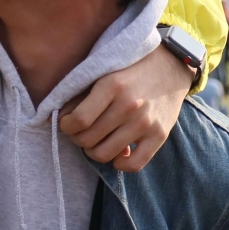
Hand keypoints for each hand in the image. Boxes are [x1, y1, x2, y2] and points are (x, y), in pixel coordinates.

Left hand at [58, 44, 194, 172]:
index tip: (68, 123)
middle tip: (82, 131)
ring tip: (97, 140)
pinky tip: (118, 152)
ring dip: (94, 151)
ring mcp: (145, 122)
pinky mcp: (159, 135)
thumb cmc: (131, 66)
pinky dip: (120, 163)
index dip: (66, 126)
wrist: (172, 64)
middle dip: (78, 138)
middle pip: (88, 139)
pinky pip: (134, 165)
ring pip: (104, 154)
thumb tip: (57, 116)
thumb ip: (81, 92)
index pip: (78, 120)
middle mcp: (129, 105)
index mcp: (111, 85)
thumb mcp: (104, 70)